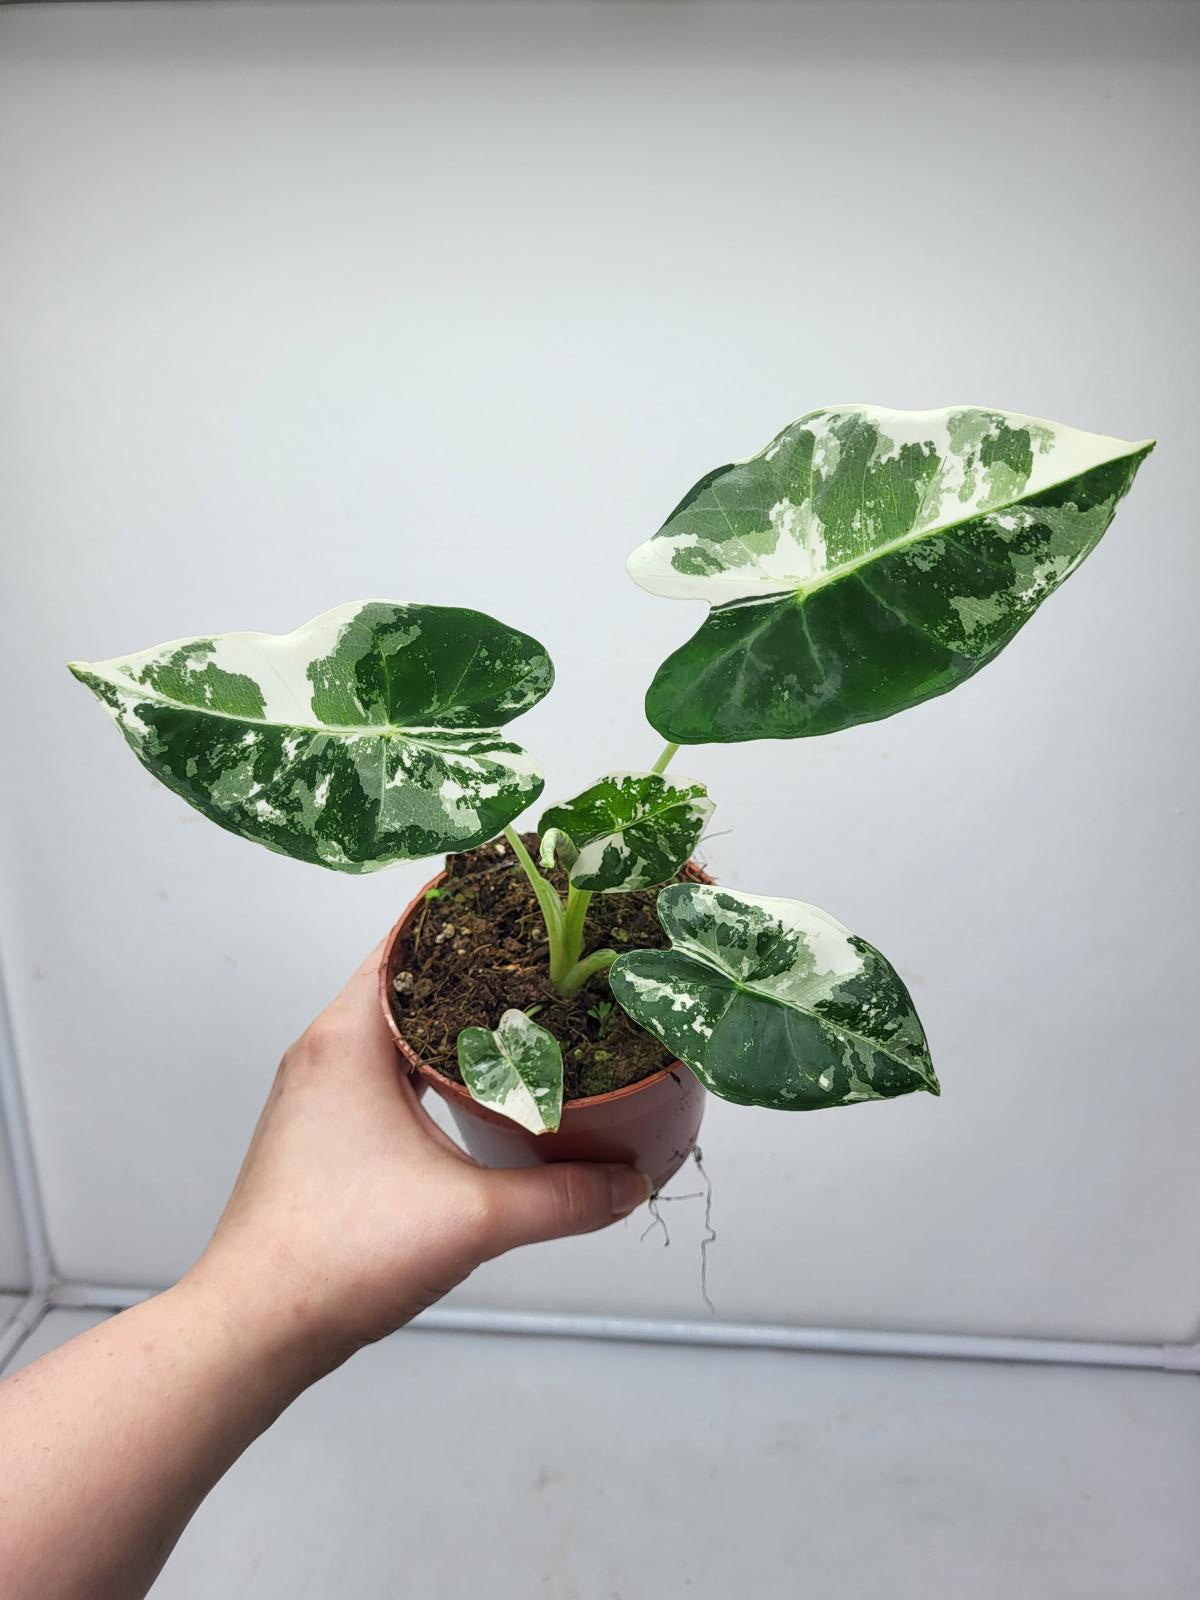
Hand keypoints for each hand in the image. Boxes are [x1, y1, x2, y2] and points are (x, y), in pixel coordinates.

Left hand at [185, 939, 651, 1371]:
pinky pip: (388, 1068)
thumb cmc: (335, 1256)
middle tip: (546, 949)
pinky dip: (435, 1061)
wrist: (253, 1329)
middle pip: (408, 975)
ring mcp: (320, 1092)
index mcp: (348, 1039)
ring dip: (454, 1016)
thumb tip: (628, 1183)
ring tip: (525, 1009)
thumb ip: (563, 1196)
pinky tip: (480, 1086)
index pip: (408, 937)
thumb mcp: (472, 1218)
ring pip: (398, 1026)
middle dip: (477, 961)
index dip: (469, 909)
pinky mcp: (324, 1132)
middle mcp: (326, 1051)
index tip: (525, 890)